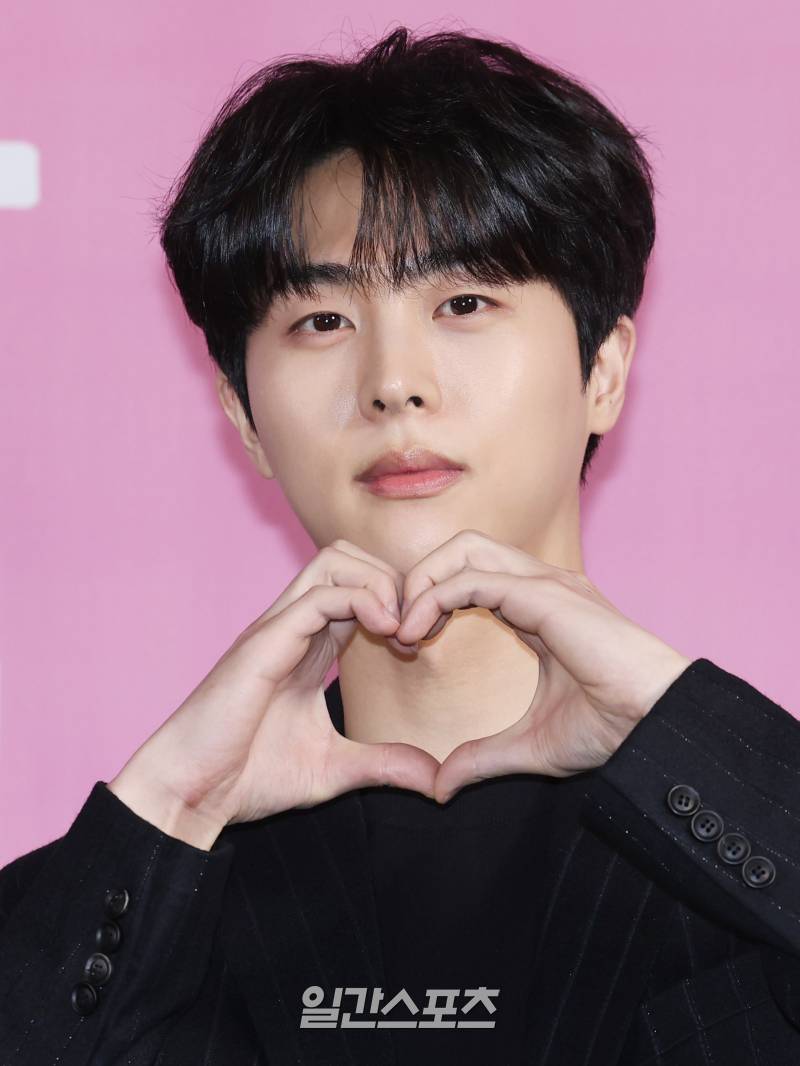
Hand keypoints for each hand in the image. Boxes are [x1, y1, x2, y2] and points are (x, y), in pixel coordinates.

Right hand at [109, 539, 439, 837]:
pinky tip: (384, 634)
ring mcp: (277, 628)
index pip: (360, 590)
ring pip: (335, 559)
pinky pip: (319, 595)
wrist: (191, 793)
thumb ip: (385, 764)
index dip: (399, 604)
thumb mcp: (335, 769)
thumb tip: (436, 778)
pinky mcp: (265, 641)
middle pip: (349, 557)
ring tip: (398, 630)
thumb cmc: (249, 777)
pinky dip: (361, 601)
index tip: (420, 645)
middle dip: (394, 581)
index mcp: (310, 646)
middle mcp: (294, 626)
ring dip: (379, 583)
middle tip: (413, 631)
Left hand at [388, 529, 692, 802]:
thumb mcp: (530, 745)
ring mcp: (544, 583)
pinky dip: (433, 597)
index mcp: (538, 607)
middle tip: (397, 629)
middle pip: (461, 548)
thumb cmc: (612, 729)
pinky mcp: (543, 595)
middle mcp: (539, 585)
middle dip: (420, 579)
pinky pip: (470, 578)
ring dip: (422, 582)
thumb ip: (482, 757)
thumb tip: (441, 786)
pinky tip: (415, 634)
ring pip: (462, 549)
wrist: (657, 725)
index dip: (430, 601)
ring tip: (402, 630)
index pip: (470, 576)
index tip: (407, 644)